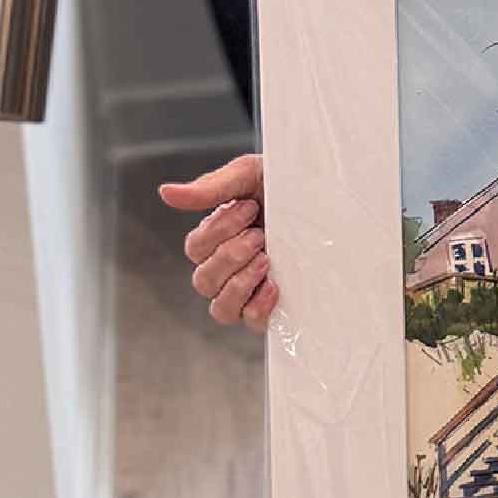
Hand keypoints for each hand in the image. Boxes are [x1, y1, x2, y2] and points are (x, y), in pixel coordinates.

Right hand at [159, 152, 275, 332]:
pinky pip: (250, 322)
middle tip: (259, 235)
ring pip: (221, 308)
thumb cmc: (288, 187)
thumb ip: (211, 187)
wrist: (332, 201)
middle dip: (230, 255)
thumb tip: (166, 193)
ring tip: (266, 259)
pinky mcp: (273, 308)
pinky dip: (257, 307)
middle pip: (204, 280)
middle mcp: (229, 269)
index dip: (218, 231)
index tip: (249, 208)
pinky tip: (274, 285)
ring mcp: (250, 291)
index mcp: (218, 239)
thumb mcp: (252, 176)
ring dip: (239, 283)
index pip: (196, 248)